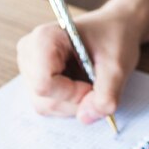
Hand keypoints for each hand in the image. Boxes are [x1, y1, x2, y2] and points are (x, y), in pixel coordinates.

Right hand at [16, 2, 141, 123]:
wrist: (115, 29)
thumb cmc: (115, 39)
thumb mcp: (118, 67)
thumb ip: (105, 94)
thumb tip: (85, 118)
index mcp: (44, 39)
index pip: (44, 84)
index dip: (72, 94)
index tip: (92, 84)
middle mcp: (29, 53)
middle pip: (44, 99)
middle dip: (75, 102)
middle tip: (96, 85)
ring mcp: (29, 68)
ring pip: (45, 106)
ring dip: (74, 105)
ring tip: (90, 84)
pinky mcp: (35, 80)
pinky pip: (49, 106)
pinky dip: (70, 104)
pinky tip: (81, 87)